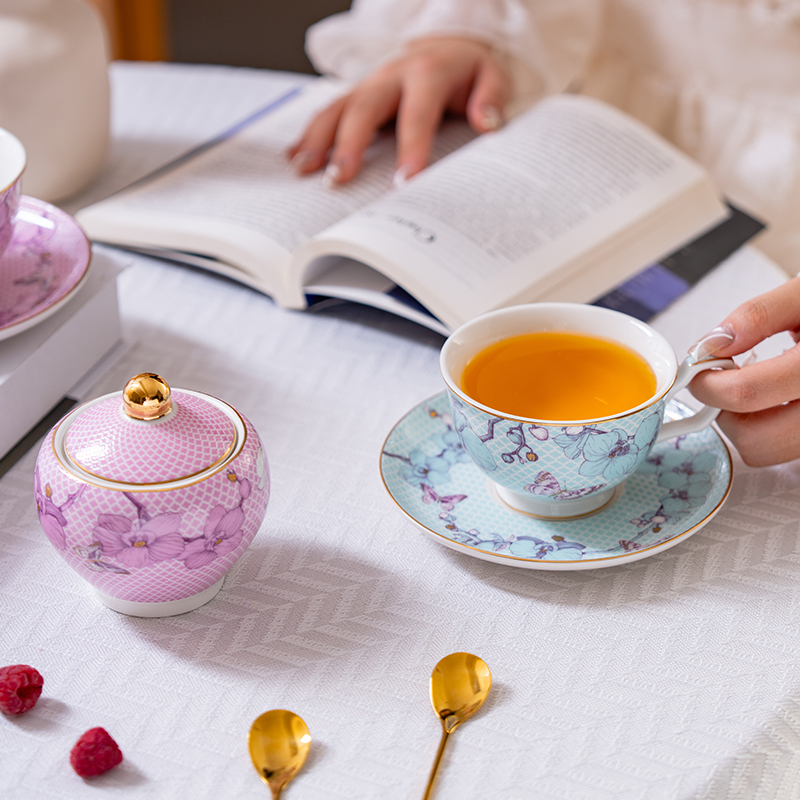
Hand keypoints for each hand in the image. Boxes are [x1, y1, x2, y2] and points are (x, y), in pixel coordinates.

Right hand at [288, 36, 510, 186]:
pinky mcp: (356, 95)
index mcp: (427, 72)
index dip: (411, 147)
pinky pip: (327, 112)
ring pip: (337, 108)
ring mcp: (369, 84)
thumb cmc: (468, 72)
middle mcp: (391, 75)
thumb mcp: (491, 77)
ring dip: (318, 139)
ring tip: (304, 170)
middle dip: (349, 144)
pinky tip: (295, 158)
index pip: (417, 113)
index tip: (405, 182)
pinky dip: (309, 135)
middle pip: (364, 107)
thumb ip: (492, 98)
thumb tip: (487, 123)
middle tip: (338, 179)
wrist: (447, 47)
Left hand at [688, 277, 799, 465]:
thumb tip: (715, 343)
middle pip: (753, 437)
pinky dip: (763, 427)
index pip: (747, 393)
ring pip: (764, 451)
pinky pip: (780, 449)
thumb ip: (759, 315)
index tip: (697, 367)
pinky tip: (770, 397)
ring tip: (748, 385)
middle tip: (720, 379)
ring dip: (741, 422)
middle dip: (722, 410)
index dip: (707, 382)